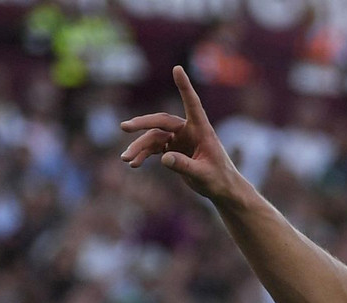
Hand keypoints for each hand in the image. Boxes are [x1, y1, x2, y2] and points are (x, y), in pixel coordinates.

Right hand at [120, 66, 243, 200]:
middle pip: (162, 122)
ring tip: (126, 159)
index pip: (192, 104)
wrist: (222, 190)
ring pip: (154, 137)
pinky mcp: (173, 149)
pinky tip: (133, 164)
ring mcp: (180, 139)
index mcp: (202, 130)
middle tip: (124, 127)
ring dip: (139, 147)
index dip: (185, 87)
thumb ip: (185, 166)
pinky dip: (143, 154)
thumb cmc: (219, 180)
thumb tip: (164, 158)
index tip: (178, 68)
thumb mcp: (203, 175)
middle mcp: (189, 131)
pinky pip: (154, 148)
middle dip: (142, 124)